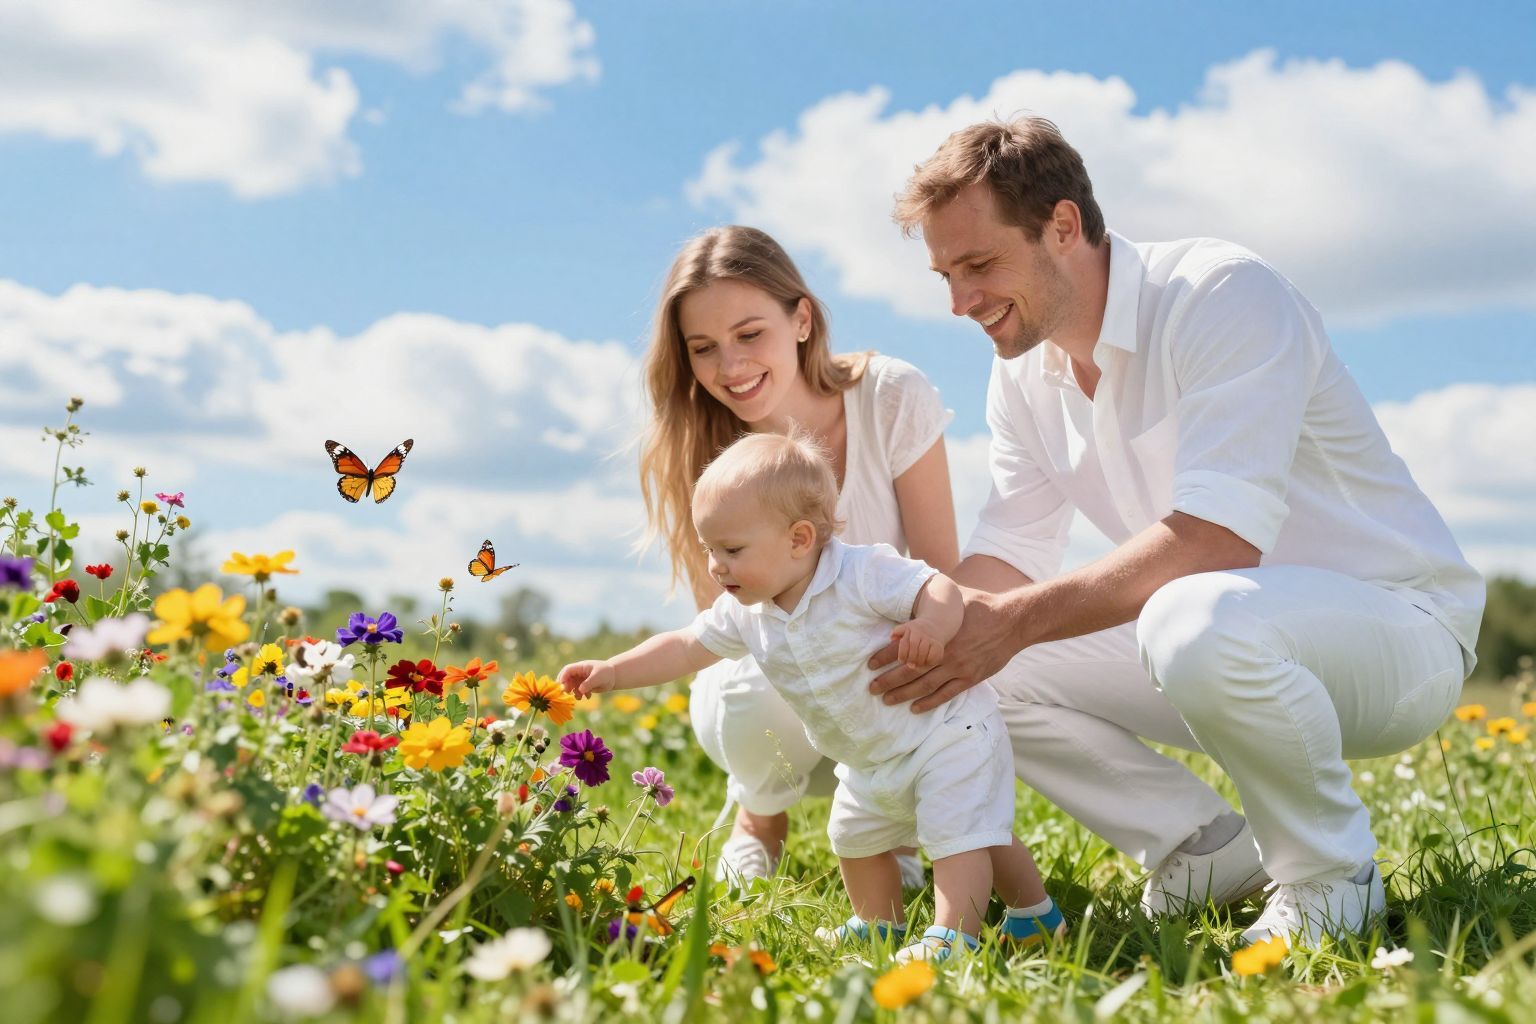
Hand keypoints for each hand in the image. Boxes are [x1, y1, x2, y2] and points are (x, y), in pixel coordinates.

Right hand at [557, 660, 616, 696]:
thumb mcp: (598, 677)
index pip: (568, 670)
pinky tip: (588, 696)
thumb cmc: (606, 673)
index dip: (563, 677)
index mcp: (581, 667)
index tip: (562, 686)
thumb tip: (580, 690)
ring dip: (574, 692)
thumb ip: (588, 683)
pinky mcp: (584, 685)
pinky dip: (581, 695)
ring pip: (572, 686)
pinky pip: (578, 691)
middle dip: (566, 687)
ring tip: (580, 697)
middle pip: (567, 678)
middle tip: (568, 694)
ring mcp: (581, 679)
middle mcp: (579, 672)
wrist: (614, 677)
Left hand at [868, 588, 1028, 712]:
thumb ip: (934, 603)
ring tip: (886, 700)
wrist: (1012, 621)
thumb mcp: (954, 599)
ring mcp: (959, 667)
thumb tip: (915, 593)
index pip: (905, 647)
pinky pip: (946, 694)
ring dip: (904, 694)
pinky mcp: (971, 677)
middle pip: (910, 670)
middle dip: (888, 680)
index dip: (886, 656)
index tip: (870, 663)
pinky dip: (930, 702)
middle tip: (872, 688)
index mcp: (938, 633)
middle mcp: (945, 652)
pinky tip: (915, 708)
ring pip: (925, 685)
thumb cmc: (982, 606)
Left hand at [890, 620, 943, 668]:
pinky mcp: (939, 644)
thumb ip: (897, 632)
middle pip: (914, 645)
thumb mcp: (905, 628)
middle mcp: (920, 632)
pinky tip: (927, 662)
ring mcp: (930, 638)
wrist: (934, 625)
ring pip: (924, 650)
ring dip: (919, 660)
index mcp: (910, 628)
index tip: (902, 660)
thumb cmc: (915, 632)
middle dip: (911, 657)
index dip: (902, 653)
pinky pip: (935, 654)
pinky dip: (930, 661)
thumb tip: (892, 637)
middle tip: (910, 664)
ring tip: (917, 664)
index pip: (905, 641)